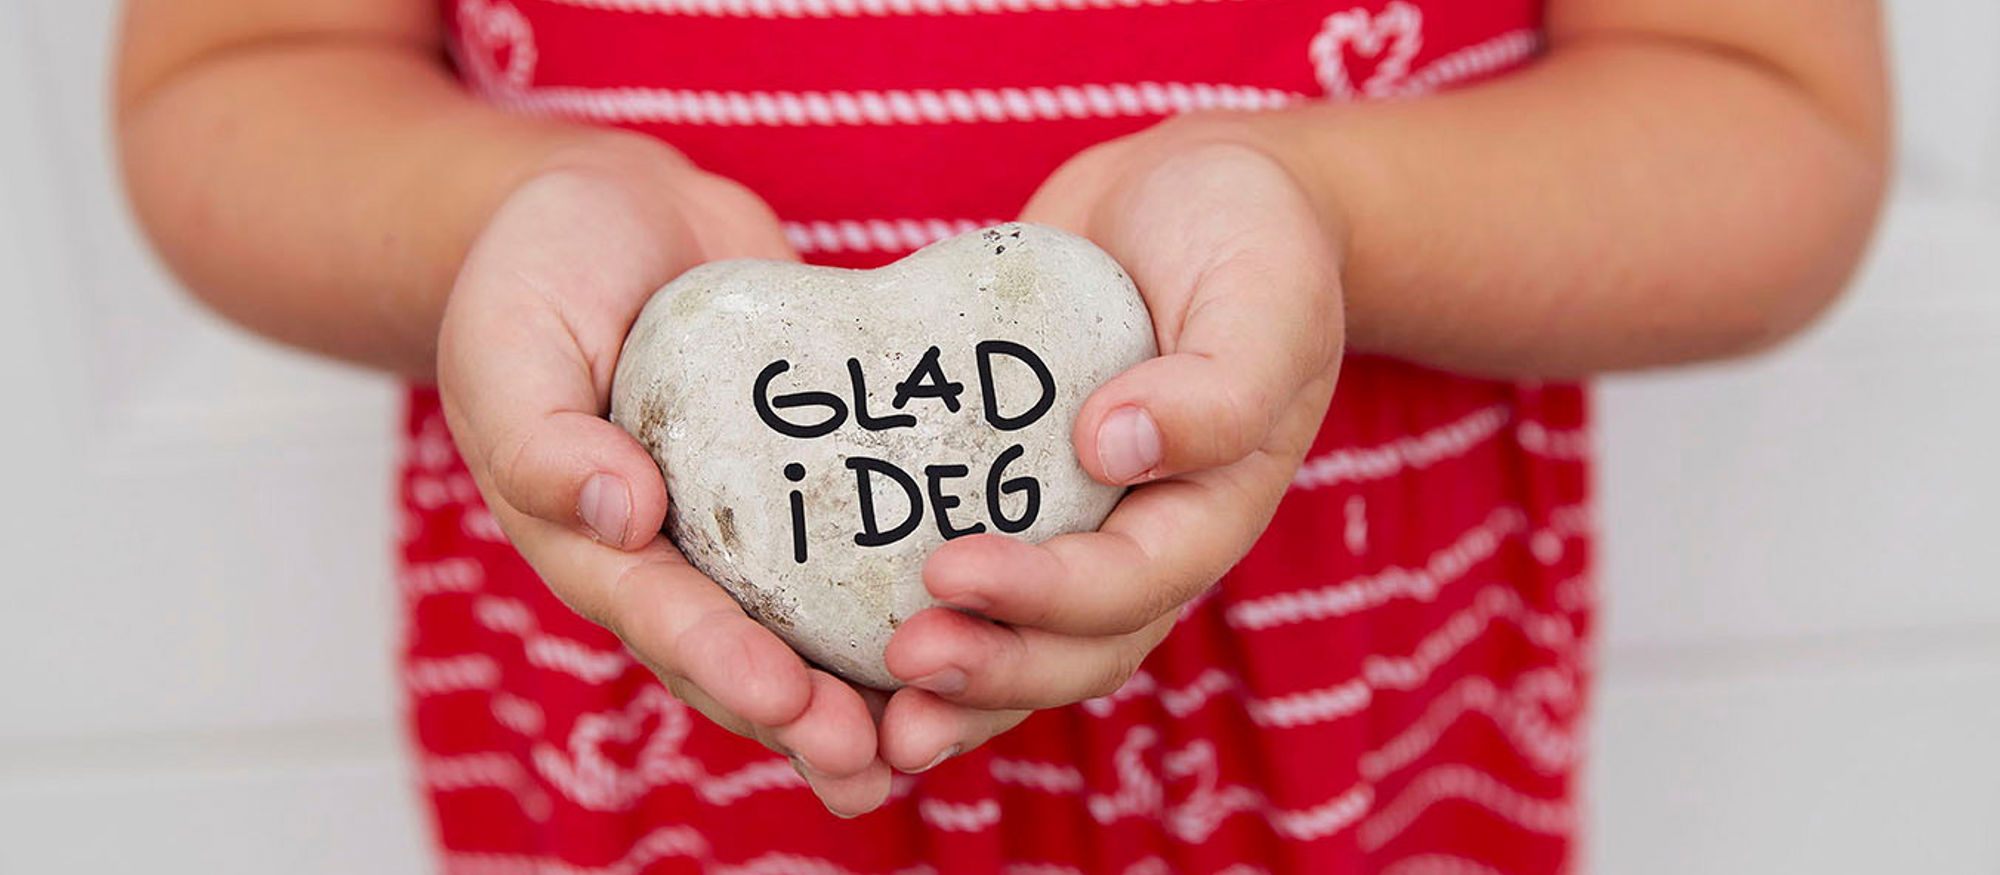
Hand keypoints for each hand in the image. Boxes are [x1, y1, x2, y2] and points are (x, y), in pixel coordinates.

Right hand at [435, 138, 891, 815]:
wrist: (622, 214)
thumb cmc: (542, 274)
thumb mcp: (511, 338)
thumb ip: (537, 431)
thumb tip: (616, 515)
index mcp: (590, 540)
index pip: (658, 616)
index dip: (721, 662)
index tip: (786, 695)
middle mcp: (674, 557)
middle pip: (741, 658)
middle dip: (806, 717)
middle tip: (872, 755)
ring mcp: (748, 530)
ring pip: (809, 630)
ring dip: (866, 690)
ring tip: (933, 738)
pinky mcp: (814, 484)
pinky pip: (859, 551)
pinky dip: (910, 596)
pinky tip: (983, 627)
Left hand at [877, 117, 1346, 771]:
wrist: (1189, 198)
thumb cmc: (1249, 238)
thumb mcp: (1263, 296)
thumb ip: (1220, 382)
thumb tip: (1112, 447)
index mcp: (1208, 509)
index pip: (1129, 585)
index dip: (1042, 596)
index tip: (950, 570)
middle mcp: (1140, 539)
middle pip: (1072, 649)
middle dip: (989, 669)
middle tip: (899, 661)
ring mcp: (1074, 526)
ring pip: (1019, 641)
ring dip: (954, 687)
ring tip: (870, 711)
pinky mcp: (1007, 494)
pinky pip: (968, 578)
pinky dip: (915, 620)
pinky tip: (839, 646)